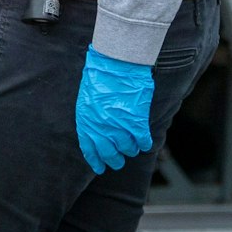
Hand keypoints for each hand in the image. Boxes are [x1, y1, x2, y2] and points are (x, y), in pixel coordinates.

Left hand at [75, 47, 154, 174]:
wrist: (115, 62)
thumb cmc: (100, 76)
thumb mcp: (87, 99)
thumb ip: (91, 118)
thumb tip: (97, 133)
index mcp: (87, 122)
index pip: (90, 150)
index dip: (97, 161)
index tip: (101, 168)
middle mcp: (102, 129)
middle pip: (110, 154)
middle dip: (115, 160)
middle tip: (119, 161)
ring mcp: (119, 127)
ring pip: (128, 149)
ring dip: (131, 149)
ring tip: (132, 144)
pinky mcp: (137, 123)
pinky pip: (142, 142)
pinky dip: (144, 143)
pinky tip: (144, 141)